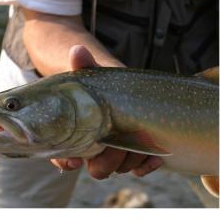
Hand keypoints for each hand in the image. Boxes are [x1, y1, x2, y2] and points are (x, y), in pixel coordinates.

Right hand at [50, 45, 163, 178]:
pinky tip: (155, 156)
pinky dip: (147, 165)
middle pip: (97, 169)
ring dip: (130, 159)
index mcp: (75, 137)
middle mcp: (94, 150)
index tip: (73, 160)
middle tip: (115, 144)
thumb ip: (83, 66)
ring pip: (120, 169)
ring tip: (139, 141)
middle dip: (107, 161)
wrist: (119, 88)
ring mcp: (114, 154)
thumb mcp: (90, 74)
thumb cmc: (98, 85)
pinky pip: (138, 168)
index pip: (64, 158)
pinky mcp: (134, 154)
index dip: (66, 161)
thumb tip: (77, 50)